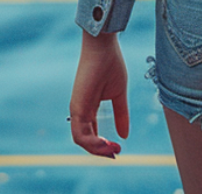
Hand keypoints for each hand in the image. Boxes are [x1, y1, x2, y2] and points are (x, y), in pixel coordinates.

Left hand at [69, 30, 129, 157]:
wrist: (103, 48)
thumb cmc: (111, 65)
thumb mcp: (119, 95)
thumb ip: (121, 114)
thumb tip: (125, 135)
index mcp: (88, 108)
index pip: (91, 133)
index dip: (103, 145)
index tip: (118, 149)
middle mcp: (80, 111)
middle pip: (85, 140)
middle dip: (100, 151)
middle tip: (116, 153)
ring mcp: (77, 109)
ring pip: (81, 140)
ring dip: (97, 149)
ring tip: (113, 150)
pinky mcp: (77, 107)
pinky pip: (80, 133)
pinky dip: (92, 142)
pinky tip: (106, 143)